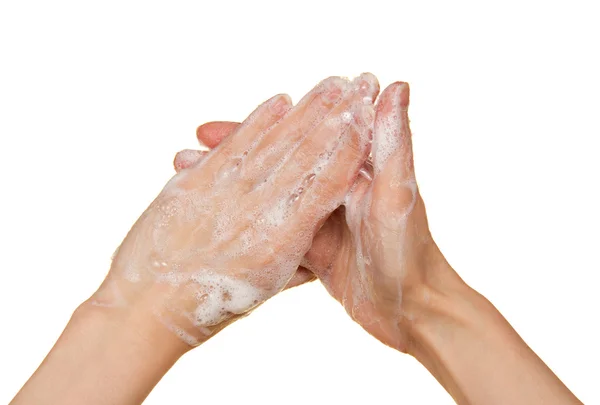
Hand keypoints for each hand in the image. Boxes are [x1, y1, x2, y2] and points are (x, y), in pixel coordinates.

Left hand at [91, 74, 378, 345]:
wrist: (149, 306)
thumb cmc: (210, 304)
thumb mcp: (262, 291)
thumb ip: (295, 267)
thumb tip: (320, 256)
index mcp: (281, 243)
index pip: (325, 187)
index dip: (349, 152)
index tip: (368, 123)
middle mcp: (259, 212)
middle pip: (306, 156)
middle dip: (336, 118)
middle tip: (359, 86)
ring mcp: (227, 192)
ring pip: (275, 143)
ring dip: (306, 111)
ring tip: (331, 85)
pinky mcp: (196, 181)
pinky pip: (236, 146)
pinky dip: (258, 121)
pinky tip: (279, 101)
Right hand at [177, 82, 448, 351]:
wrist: (414, 313)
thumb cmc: (411, 253)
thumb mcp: (398, 195)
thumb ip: (394, 142)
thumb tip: (396, 85)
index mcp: (357, 166)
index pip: (300, 135)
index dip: (255, 130)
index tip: (212, 127)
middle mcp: (338, 187)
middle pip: (279, 160)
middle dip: (236, 154)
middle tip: (190, 151)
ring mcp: (324, 218)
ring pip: (273, 192)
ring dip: (237, 183)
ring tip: (192, 178)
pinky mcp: (316, 247)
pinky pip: (279, 226)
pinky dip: (250, 219)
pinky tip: (220, 215)